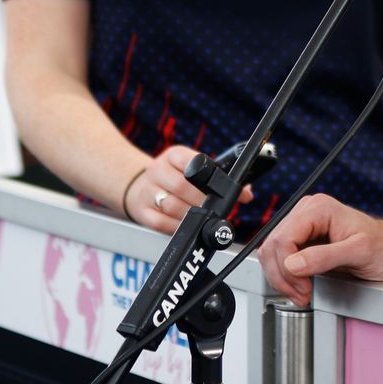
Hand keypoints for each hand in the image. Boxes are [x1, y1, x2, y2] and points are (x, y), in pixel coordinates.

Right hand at [121, 144, 251, 236]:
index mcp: (173, 155)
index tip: (235, 191)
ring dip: (192, 216)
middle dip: (204, 201)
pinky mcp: (141, 211)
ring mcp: (147, 191)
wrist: (136, 185)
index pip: (194, 162)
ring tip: (204, 220)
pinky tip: (187, 227)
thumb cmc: (173, 177)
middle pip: (182, 186)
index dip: (217, 178)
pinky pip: (161, 223)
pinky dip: (177, 227)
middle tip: (217, 209)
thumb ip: (216, 177)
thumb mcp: (189, 168)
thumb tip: (246, 192)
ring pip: (172, 206)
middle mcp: (157, 170)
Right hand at [258, 195, 382, 303]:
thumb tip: (293, 264)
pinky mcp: (301, 239)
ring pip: (270, 252)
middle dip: (283, 276)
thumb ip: (325, 257)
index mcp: (318, 209)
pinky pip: (279, 257)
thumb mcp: (359, 252)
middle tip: (302, 295)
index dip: (287, 269)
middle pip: (272, 246)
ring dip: (281, 278)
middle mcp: (306, 212)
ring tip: (301, 293)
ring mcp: (302, 225)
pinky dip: (284, 276)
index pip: (283, 238)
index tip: (304, 288)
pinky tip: (299, 285)